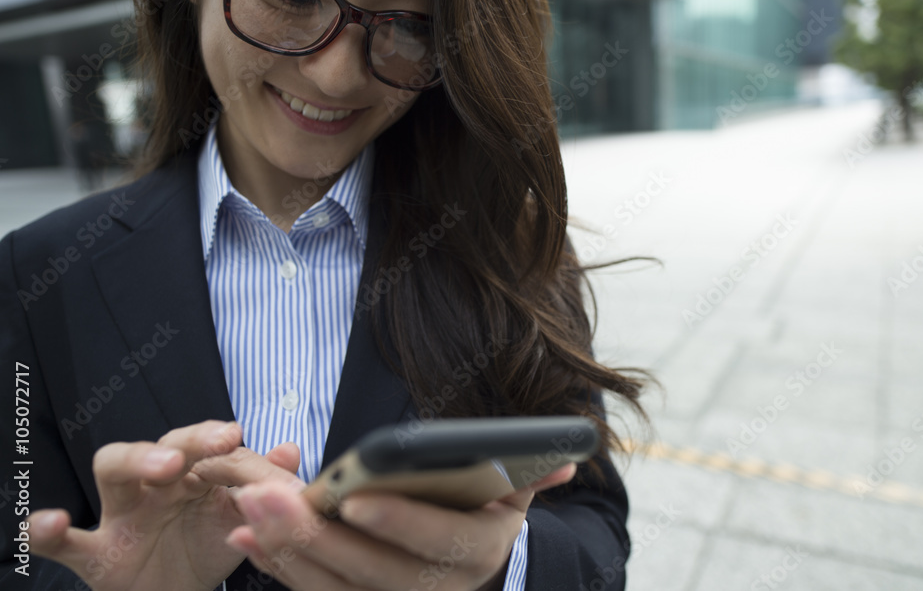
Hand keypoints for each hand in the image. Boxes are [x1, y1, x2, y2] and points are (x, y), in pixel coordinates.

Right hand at [26, 420, 301, 590]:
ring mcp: (123, 515)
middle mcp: (157, 483)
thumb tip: (290, 450)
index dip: (224, 443)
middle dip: (188, 441)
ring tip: (162, 466)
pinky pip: (65, 542)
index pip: (210, 448)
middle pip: (164, 445)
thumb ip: (262, 485)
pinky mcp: (94, 555)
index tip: (240, 438)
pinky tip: (53, 523)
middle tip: (219, 442)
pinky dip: (47, 530)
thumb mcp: (240, 518)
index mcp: (196, 472)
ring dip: (136, 459)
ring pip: (114, 467)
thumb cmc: (208, 543)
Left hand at [218, 463, 577, 590]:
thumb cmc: (483, 509)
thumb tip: (565, 456)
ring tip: (248, 510)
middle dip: (317, 536)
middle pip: (373, 572)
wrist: (469, 561)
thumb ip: (530, 473)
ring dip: (287, 551)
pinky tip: (245, 537)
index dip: (398, 523)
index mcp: (478, 553)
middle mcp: (438, 590)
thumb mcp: (511, 491)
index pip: (439, 544)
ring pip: (336, 589)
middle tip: (270, 497)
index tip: (353, 499)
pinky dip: (279, 568)